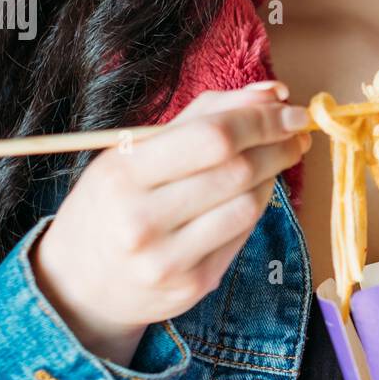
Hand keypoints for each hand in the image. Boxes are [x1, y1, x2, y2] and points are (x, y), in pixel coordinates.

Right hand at [29, 81, 310, 365]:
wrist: (81, 285)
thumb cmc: (112, 204)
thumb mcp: (135, 151)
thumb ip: (202, 116)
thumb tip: (271, 93)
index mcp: (123, 175)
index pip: (212, 138)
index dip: (262, 120)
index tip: (291, 109)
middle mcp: (142, 221)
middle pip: (236, 171)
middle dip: (278, 144)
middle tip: (297, 131)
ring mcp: (169, 259)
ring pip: (247, 206)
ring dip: (272, 175)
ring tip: (275, 159)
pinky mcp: (193, 286)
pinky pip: (242, 235)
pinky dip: (256, 206)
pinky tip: (253, 192)